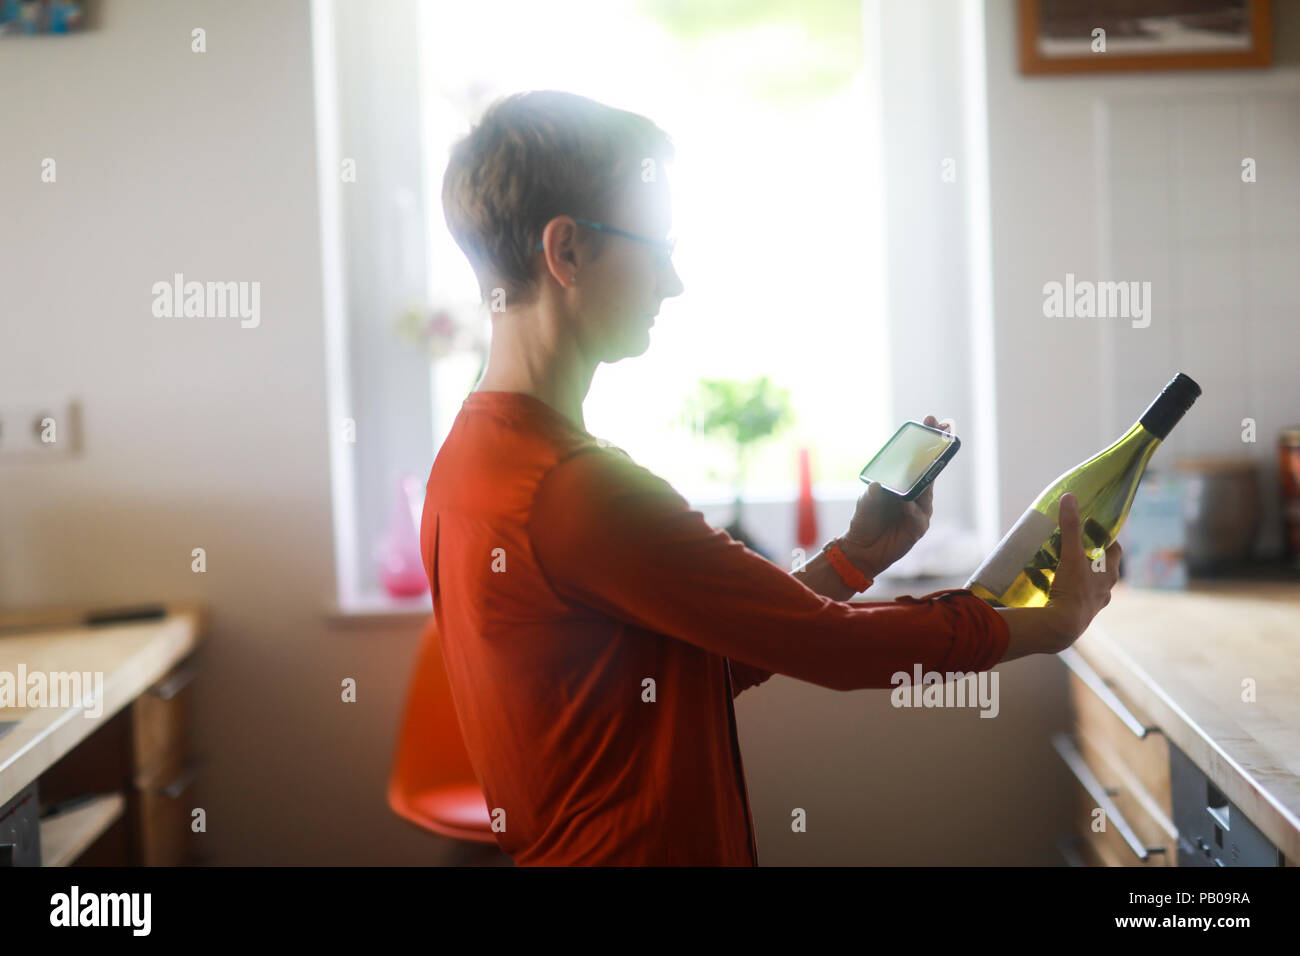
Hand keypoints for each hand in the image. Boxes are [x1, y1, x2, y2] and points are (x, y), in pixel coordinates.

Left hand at [841, 414, 947, 576]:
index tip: (932, 420)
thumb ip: (873, 494)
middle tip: (941, 428)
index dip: (926, 441)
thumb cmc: (865, 521)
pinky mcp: (918, 528)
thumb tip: (879, 485)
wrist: (861, 549)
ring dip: (925, 476)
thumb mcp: (867, 501)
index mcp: (903, 483)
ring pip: (927, 491)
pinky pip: (918, 516)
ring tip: (922, 463)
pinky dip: (912, 510)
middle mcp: (915, 495)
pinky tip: (905, 505)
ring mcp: (919, 510)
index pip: (918, 459)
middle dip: (936, 448)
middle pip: (929, 469)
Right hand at [1041, 492, 1121, 651]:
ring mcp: (1092, 604)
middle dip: (1087, 555)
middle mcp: (1105, 590)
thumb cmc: (1073, 590)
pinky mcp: (1077, 614)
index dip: (1104, 536)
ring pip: (1086, 583)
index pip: (1114, 549)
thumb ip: (1069, 527)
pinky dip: (1062, 588)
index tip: (1091, 526)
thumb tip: (1070, 498)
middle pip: (1100, 566)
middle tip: (1070, 543)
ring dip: (1074, 573)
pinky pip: (1071, 596)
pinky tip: (1047, 585)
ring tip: (1055, 564)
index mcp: (1110, 574)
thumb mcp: (1071, 555)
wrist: (1061, 627)